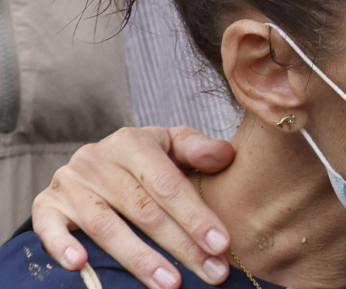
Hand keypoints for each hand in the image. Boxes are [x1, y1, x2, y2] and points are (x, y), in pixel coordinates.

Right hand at [31, 126, 234, 288]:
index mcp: (132, 143)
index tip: (222, 244)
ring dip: (139, 258)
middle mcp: (97, 160)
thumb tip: (226, 155)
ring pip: (106, 226)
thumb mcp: (172, 145)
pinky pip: (49, 227)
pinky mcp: (46, 205)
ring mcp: (69, 184)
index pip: (168, 184)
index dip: (196, 216)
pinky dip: (62, 245)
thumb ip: (198, 149)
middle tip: (211, 272)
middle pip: (143, 210)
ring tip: (170, 283)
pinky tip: (81, 265)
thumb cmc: (146, 160)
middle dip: (180, 245)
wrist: (95, 162)